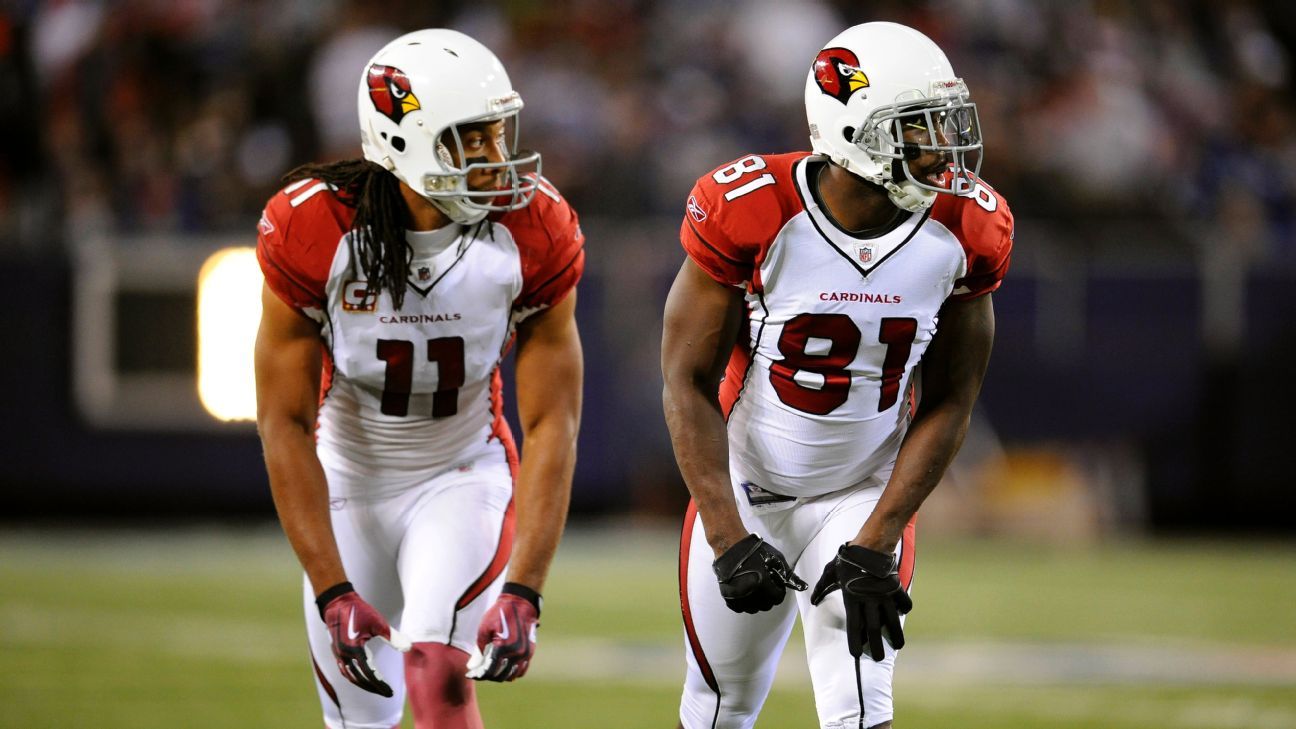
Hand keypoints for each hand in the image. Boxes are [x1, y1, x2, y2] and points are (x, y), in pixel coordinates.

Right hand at [317, 582, 411, 696]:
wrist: (337, 602)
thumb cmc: (359, 611)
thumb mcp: (378, 623)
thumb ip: (392, 637)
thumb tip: (408, 648)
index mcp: (354, 650)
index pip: (369, 673)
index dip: (380, 684)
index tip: (390, 692)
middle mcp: (344, 655)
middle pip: (359, 679)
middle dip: (373, 688)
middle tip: (387, 694)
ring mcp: (338, 654)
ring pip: (350, 677)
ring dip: (363, 684)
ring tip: (376, 689)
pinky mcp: (337, 652)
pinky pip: (345, 670)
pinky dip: (355, 677)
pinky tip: (363, 678)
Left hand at [467, 582, 540, 681]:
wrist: (519, 602)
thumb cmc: (499, 613)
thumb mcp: (484, 628)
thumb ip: (479, 648)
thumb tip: (473, 666)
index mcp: (503, 648)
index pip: (490, 670)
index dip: (480, 675)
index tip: (472, 674)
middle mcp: (516, 653)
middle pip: (501, 675)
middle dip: (489, 676)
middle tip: (480, 672)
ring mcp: (525, 654)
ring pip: (512, 675)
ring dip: (501, 675)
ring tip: (492, 671)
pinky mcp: (530, 651)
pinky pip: (522, 669)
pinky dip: (513, 672)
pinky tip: (504, 668)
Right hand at [712, 533, 807, 613]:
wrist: (730, 545)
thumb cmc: (754, 550)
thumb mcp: (776, 558)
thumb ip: (788, 574)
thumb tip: (802, 586)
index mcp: (762, 583)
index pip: (778, 598)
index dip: (779, 591)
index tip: (776, 585)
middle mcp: (750, 593)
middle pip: (766, 606)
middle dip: (769, 598)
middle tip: (766, 588)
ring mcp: (737, 596)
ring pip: (752, 609)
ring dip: (757, 602)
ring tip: (756, 590)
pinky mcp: (728, 596)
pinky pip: (739, 608)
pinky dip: (743, 603)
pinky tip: (745, 593)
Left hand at [810, 544, 912, 661]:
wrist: (870, 545)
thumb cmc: (849, 559)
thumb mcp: (831, 572)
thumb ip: (822, 587)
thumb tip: (812, 600)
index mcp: (853, 599)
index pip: (854, 626)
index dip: (855, 641)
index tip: (856, 654)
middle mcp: (869, 600)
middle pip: (874, 629)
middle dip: (876, 646)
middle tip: (878, 658)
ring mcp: (884, 595)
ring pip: (891, 620)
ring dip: (895, 634)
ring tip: (898, 646)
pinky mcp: (896, 588)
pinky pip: (903, 602)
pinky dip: (904, 609)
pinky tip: (902, 614)